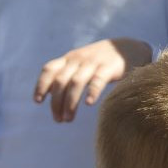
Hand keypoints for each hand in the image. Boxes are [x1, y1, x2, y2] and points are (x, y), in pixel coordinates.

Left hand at [35, 37, 151, 122]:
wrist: (129, 48)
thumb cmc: (100, 61)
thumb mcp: (80, 64)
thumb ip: (66, 75)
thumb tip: (51, 97)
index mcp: (68, 59)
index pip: (49, 70)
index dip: (41, 85)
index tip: (38, 101)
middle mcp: (78, 60)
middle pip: (60, 81)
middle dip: (56, 102)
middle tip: (58, 120)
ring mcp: (94, 63)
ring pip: (76, 83)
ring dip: (70, 102)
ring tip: (68, 119)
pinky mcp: (109, 67)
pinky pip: (98, 80)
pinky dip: (92, 91)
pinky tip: (88, 103)